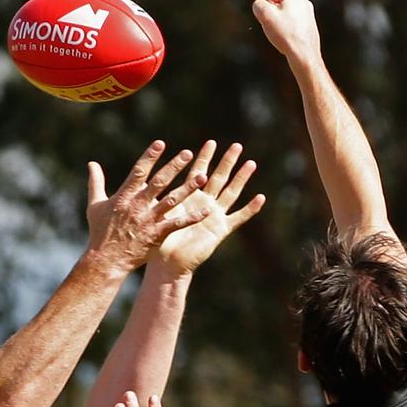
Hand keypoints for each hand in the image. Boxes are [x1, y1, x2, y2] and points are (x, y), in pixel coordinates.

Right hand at [86, 140, 209, 272]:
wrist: (106, 259)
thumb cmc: (100, 231)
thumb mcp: (95, 205)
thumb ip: (95, 182)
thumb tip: (92, 163)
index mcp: (124, 196)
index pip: (139, 172)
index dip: (149, 157)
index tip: (160, 143)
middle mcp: (138, 205)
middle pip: (159, 182)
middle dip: (174, 166)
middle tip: (188, 153)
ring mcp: (148, 220)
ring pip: (172, 200)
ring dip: (188, 188)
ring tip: (202, 176)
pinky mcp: (157, 234)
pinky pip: (178, 223)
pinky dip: (192, 217)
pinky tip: (206, 210)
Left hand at [150, 141, 265, 275]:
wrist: (167, 264)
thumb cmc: (159, 239)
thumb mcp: (159, 212)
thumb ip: (159, 195)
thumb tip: (145, 176)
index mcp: (189, 197)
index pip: (198, 172)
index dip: (205, 158)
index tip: (211, 142)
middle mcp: (204, 204)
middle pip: (219, 178)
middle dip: (227, 161)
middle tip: (237, 145)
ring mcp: (214, 216)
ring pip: (231, 192)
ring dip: (241, 178)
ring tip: (251, 163)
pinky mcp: (220, 230)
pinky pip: (238, 217)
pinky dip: (250, 209)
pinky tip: (261, 198)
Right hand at [252, 0, 321, 64]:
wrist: (303, 55)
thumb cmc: (286, 34)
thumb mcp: (265, 15)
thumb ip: (258, 5)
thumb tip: (259, 7)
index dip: (266, 12)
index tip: (273, 23)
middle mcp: (305, 3)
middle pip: (278, 9)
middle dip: (274, 19)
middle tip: (278, 30)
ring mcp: (309, 16)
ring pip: (284, 20)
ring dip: (280, 28)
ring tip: (285, 36)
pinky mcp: (309, 29)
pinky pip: (291, 29)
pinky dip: (288, 35)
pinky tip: (290, 41)